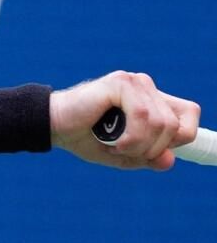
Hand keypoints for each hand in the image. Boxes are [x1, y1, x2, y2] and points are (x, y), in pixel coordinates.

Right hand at [50, 71, 200, 169]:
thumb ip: (148, 158)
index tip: (154, 152)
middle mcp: (145, 86)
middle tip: (125, 151)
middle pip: (175, 125)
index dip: (180, 137)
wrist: (53, 126)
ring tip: (116, 147)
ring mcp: (133, 82)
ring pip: (160, 123)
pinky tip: (115, 142)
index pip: (189, 113)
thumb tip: (169, 161)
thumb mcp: (123, 155)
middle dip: (153, 149)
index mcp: (150, 99)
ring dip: (139, 145)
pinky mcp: (120, 84)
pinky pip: (142, 116)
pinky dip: (131, 138)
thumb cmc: (85, 137)